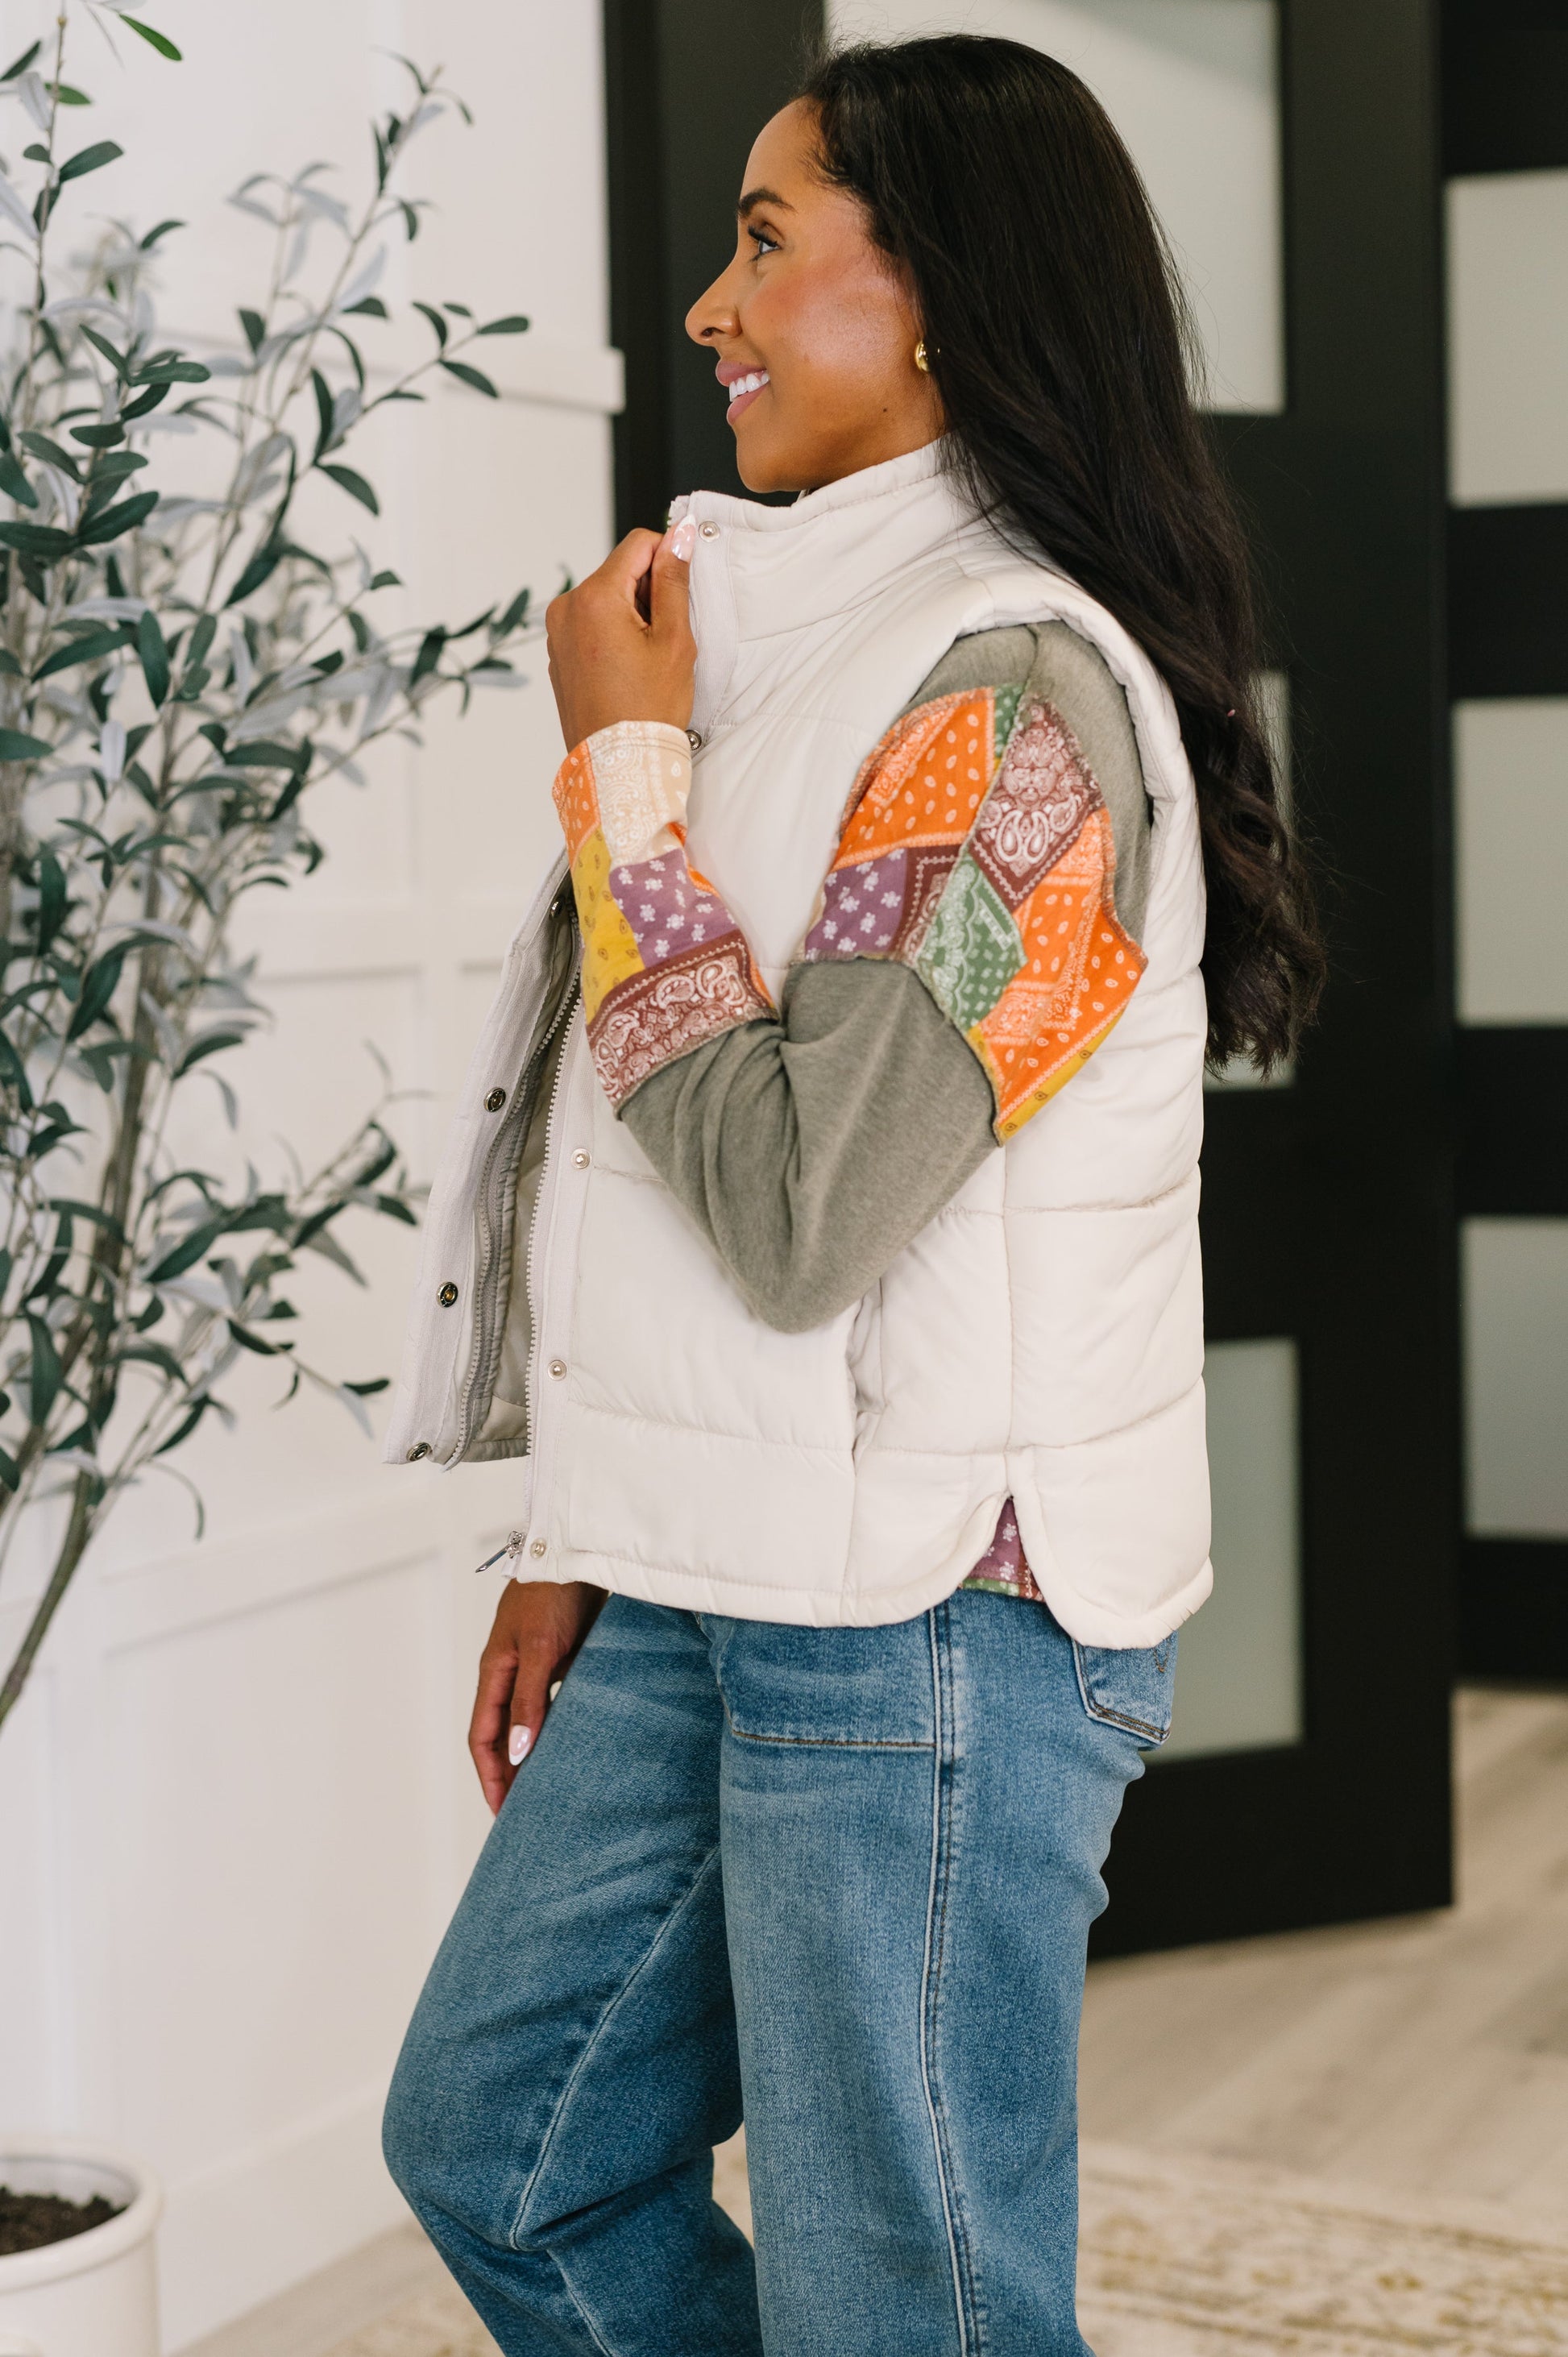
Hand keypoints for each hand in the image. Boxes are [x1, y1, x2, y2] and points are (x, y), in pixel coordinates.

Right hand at [468, 1578, 605, 1813]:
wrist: (577, 1551)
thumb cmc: (554, 1593)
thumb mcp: (540, 1650)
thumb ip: (529, 1701)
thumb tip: (517, 1754)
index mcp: (493, 1672)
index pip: (483, 1738)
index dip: (490, 1776)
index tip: (502, 1813)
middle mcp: (509, 1672)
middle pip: (501, 1733)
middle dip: (507, 1773)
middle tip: (524, 1812)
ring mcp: (534, 1663)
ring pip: (527, 1719)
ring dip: (532, 1751)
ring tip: (548, 1786)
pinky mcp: (561, 1655)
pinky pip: (553, 1701)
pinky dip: (558, 1726)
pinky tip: (575, 1741)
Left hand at [545, 520, 696, 750]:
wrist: (618, 766)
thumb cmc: (646, 712)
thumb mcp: (674, 640)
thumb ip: (674, 581)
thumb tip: (678, 538)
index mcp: (593, 598)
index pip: (638, 544)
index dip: (668, 558)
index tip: (682, 588)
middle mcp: (566, 609)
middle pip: (620, 571)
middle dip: (648, 593)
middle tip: (665, 639)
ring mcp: (557, 633)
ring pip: (607, 598)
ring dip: (632, 614)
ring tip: (645, 659)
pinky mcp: (559, 653)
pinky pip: (592, 625)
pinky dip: (613, 635)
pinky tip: (628, 669)